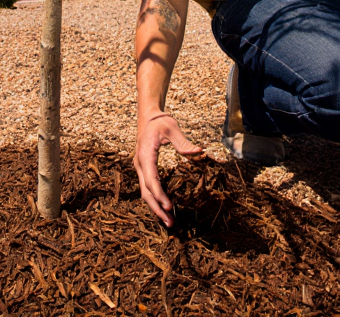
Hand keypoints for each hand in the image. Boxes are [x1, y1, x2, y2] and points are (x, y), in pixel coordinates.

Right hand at [133, 112, 203, 226]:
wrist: (147, 116)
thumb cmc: (160, 121)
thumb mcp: (171, 127)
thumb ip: (183, 141)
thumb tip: (199, 152)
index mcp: (145, 155)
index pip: (150, 179)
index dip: (159, 195)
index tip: (169, 206)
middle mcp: (140, 164)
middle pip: (146, 192)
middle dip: (157, 208)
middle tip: (170, 222)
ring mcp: (140, 168)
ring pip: (145, 192)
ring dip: (155, 207)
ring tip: (169, 221)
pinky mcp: (144, 170)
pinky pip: (148, 188)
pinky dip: (155, 200)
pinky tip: (165, 208)